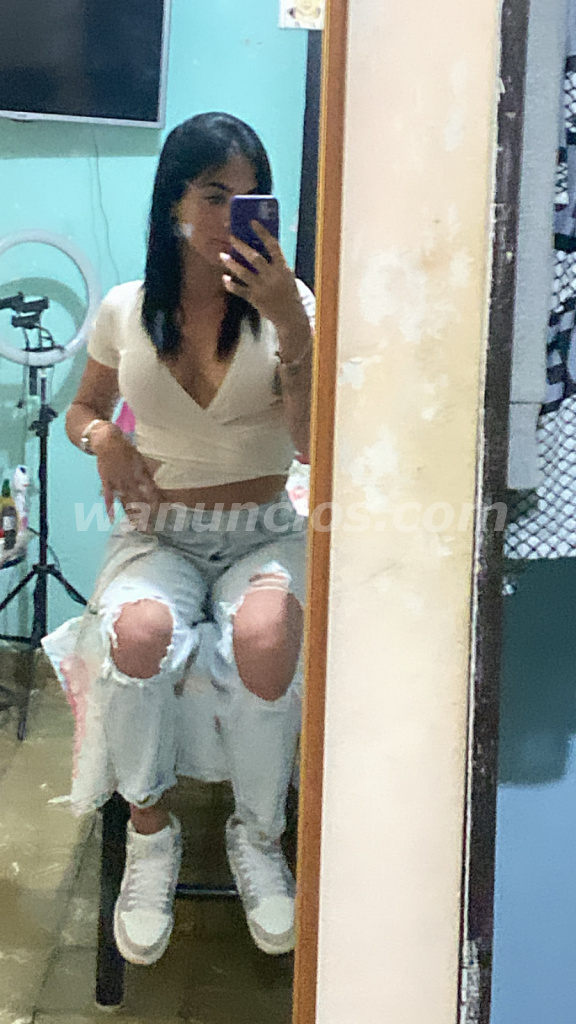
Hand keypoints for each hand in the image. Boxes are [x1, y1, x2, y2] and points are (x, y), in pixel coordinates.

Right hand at [91, 424, 162, 524]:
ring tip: (136, 527)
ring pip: (125, 501)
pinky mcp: (107, 483)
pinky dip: (109, 508)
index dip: (156, 502)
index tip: (162, 514)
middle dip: (145, 514)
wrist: (107, 441)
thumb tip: (156, 482)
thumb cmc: (126, 448)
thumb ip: (147, 471)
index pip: (151, 491)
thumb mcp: (141, 458)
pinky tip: (111, 519)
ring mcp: (117, 482)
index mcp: (140, 473)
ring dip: (130, 514)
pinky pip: (107, 497)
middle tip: (150, 528)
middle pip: (139, 500)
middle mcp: (130, 480)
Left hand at [221, 222, 307, 340]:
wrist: (291, 317)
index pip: (273, 245)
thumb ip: (272, 264)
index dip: (262, 232)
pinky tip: (225, 278)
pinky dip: (231, 284)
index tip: (252, 221)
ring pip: (243, 273)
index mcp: (283, 268)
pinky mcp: (255, 300)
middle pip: (254, 257)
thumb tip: (253, 249)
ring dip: (231, 264)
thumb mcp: (286, 276)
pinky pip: (239, 290)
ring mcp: (262, 289)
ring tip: (222, 255)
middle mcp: (272, 277)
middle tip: (231, 237)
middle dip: (241, 246)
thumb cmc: (288, 292)